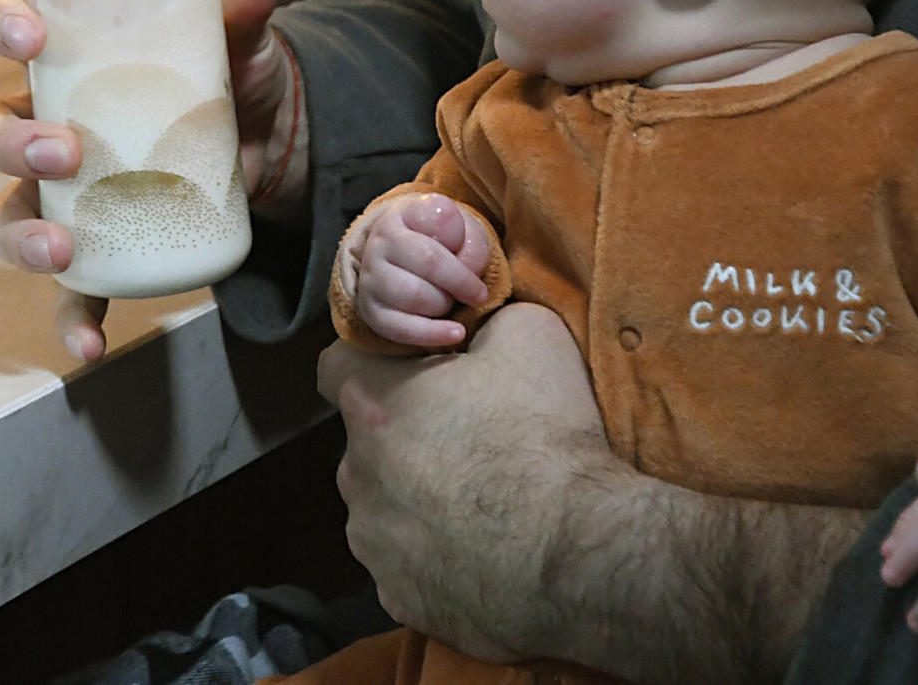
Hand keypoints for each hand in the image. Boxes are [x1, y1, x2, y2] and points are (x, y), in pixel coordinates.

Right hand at [0, 0, 292, 360]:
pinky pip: (66, 293)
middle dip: (7, 143)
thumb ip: (240, 10)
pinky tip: (88, 348)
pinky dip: (69, 321)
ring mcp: (63, 193)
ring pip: (4, 212)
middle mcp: (44, 122)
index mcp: (65, 57)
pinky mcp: (97, 249)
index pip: (1, 24)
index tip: (31, 37)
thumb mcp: (239, 44)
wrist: (268, 151)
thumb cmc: (228, 79)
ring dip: (18, 234)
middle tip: (63, 151)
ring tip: (60, 248)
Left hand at [318, 302, 605, 663]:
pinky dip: (434, 559)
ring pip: (383, 508)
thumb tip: (472, 325)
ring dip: (416, 502)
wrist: (581, 554)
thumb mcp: (526, 333)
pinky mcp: (397, 599)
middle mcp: (355, 474)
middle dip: (405, 438)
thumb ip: (479, 319)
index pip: (336, 366)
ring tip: (481, 508)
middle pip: (367, 443)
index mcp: (374, 404)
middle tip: (469, 444)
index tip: (415, 372)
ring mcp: (372, 543)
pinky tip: (482, 556)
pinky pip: (406, 566)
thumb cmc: (545, 434)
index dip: (374, 362)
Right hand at [348, 193, 491, 347]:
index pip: (441, 221)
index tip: (468, 250)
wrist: (404, 263)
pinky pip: (402, 328)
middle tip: (475, 292)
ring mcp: (371, 277)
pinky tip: (457, 333)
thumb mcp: (462, 231)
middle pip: (431, 261)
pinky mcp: (371, 310)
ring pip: (417, 296)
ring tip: (448, 301)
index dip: (463, 239)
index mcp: (402, 214)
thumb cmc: (441, 245)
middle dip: (461, 282)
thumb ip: (472, 243)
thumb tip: (467, 270)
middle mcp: (380, 241)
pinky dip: (434, 334)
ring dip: (445, 304)